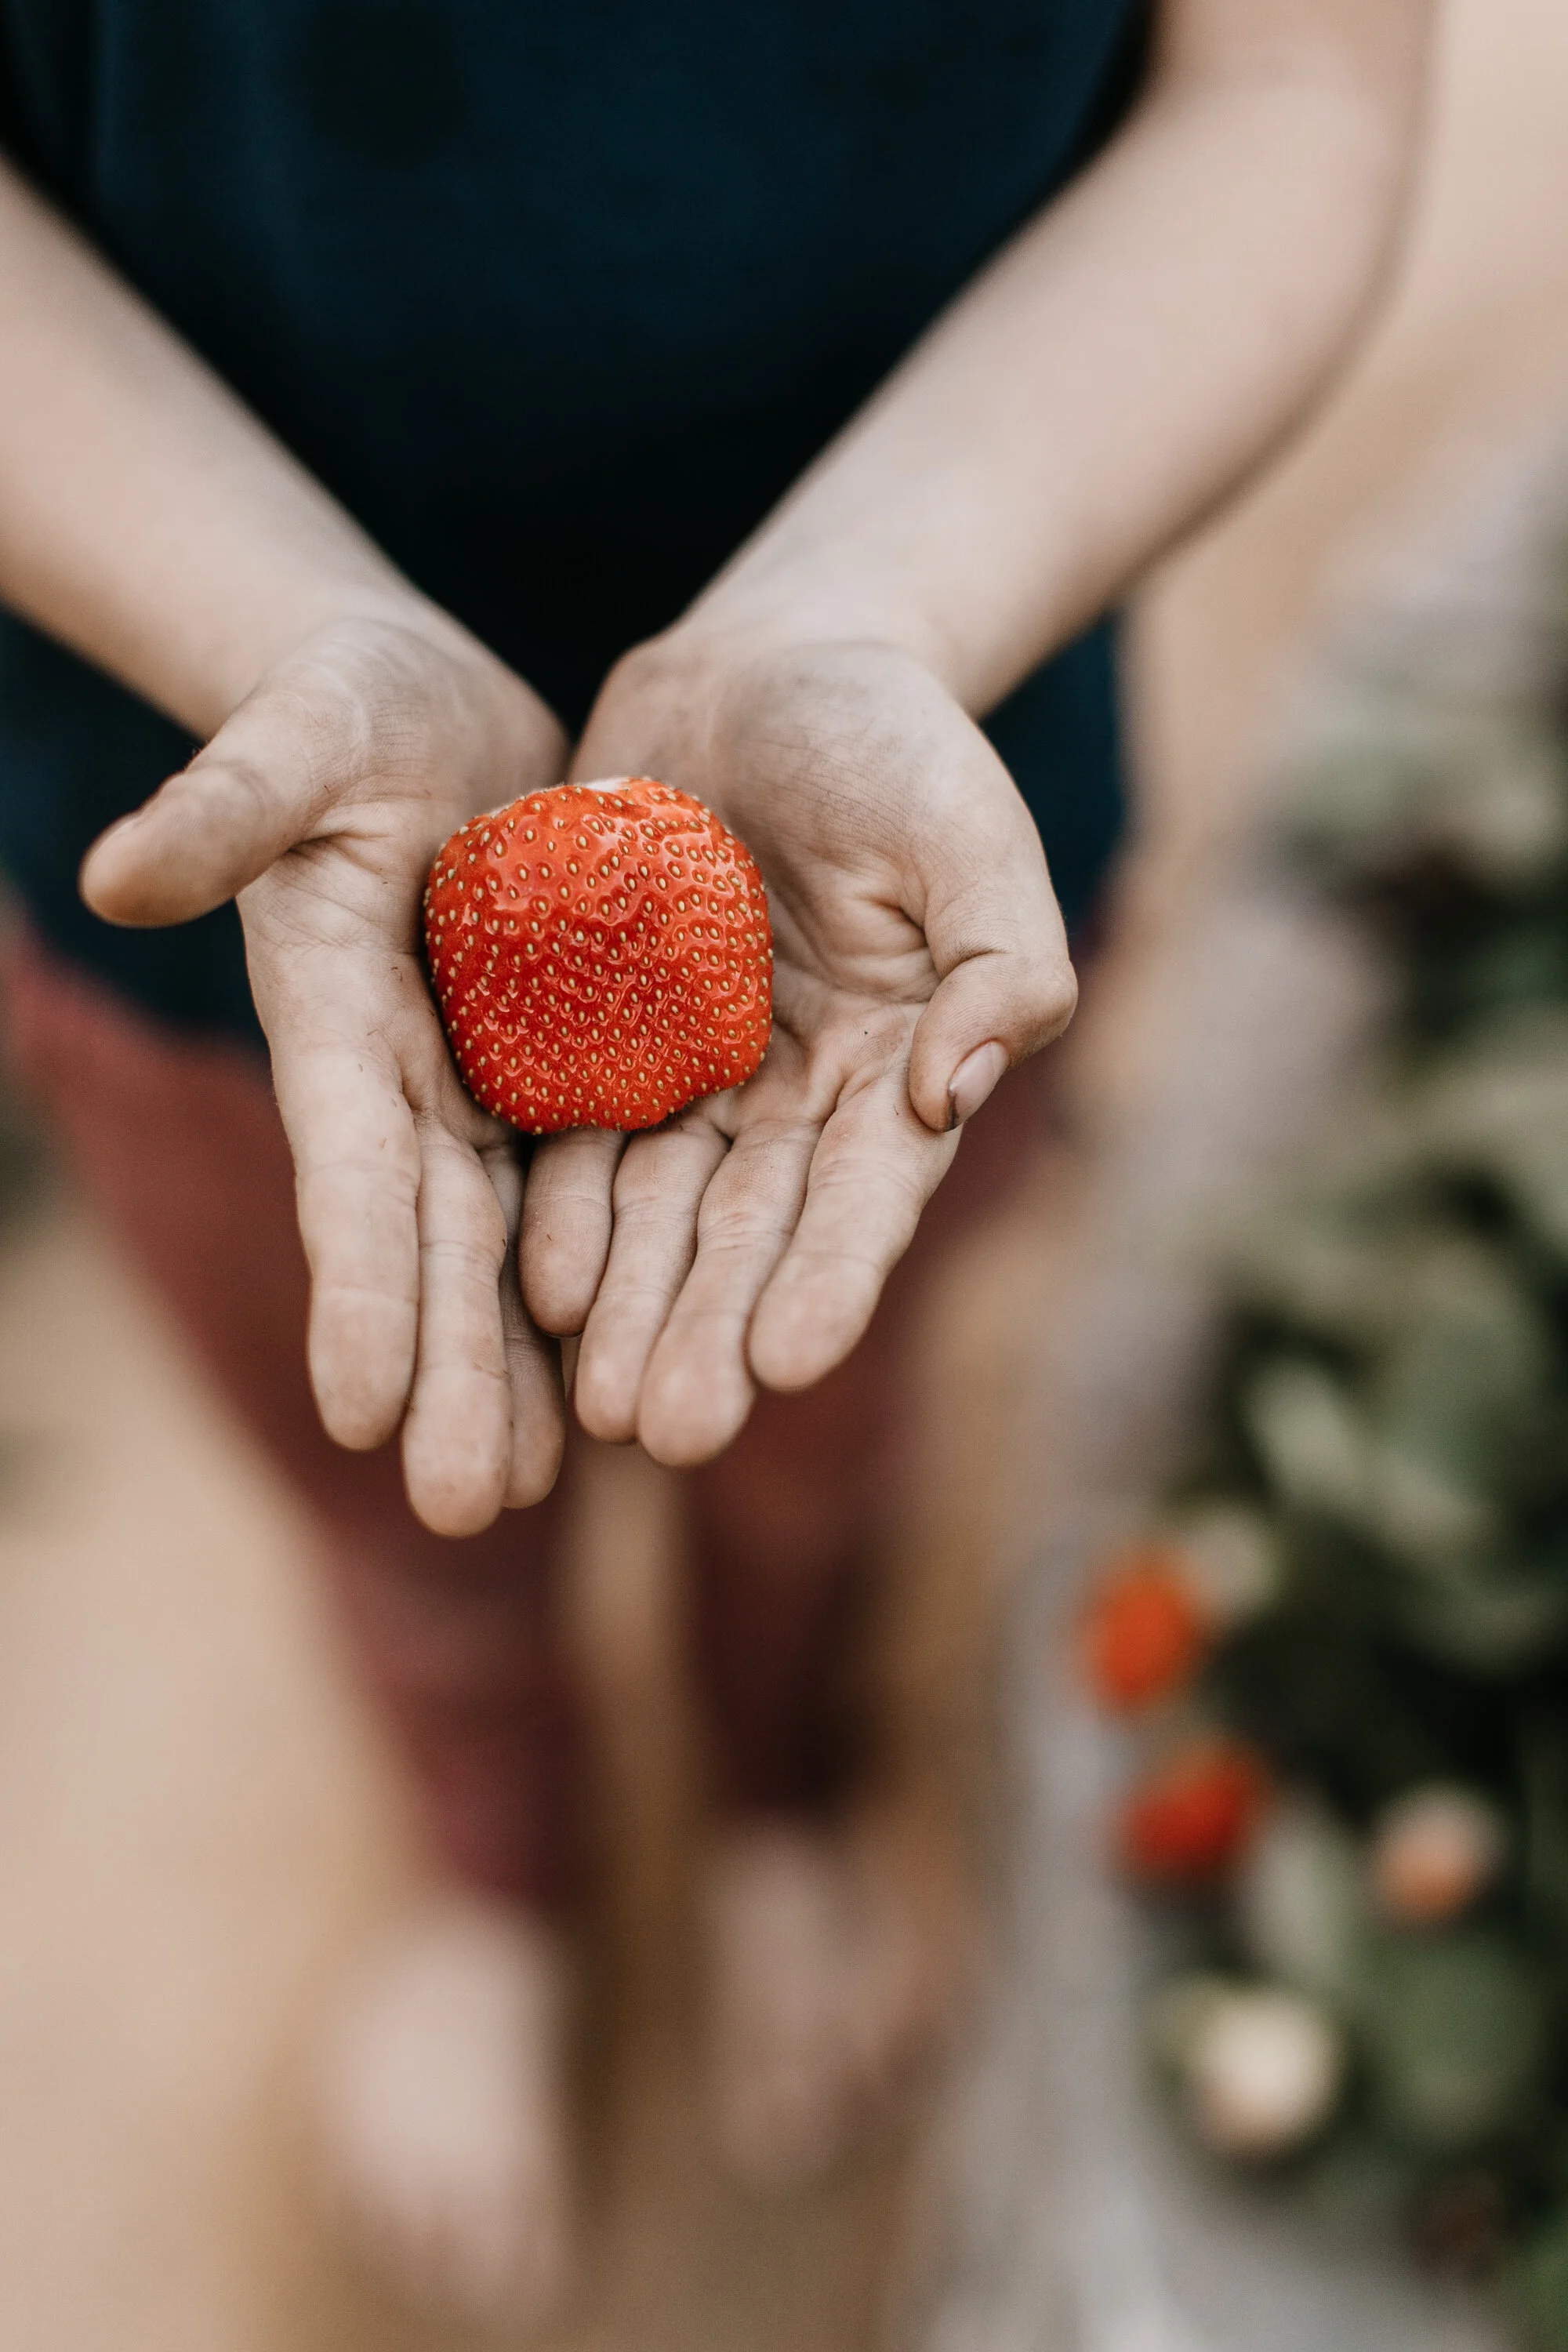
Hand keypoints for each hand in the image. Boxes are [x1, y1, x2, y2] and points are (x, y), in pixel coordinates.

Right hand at [80, 609, 569, 1535]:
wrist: (421, 712)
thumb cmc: (343, 706)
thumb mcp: (295, 737)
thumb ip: (225, 808)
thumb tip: (115, 876)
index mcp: (336, 1014)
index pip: (347, 1167)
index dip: (356, 1284)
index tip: (358, 1413)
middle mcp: (401, 1074)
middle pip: (428, 1242)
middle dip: (445, 1374)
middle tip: (467, 1510)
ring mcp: (473, 1082)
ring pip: (497, 1246)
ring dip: (506, 1367)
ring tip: (526, 1493)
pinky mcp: (545, 1065)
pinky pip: (569, 1189)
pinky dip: (577, 1286)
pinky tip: (600, 1379)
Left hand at [520, 631, 1076, 1464]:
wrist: (770, 664)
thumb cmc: (896, 741)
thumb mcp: (971, 830)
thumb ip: (1001, 961)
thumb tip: (959, 1092)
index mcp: (899, 1064)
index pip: (867, 1193)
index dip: (829, 1278)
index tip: (787, 1365)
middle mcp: (799, 1095)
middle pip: (753, 1231)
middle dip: (711, 1331)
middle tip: (667, 1431)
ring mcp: (701, 1072)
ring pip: (663, 1212)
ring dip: (634, 1307)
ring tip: (600, 1407)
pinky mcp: (609, 1034)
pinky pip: (583, 1138)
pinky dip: (566, 1214)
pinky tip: (543, 1290)